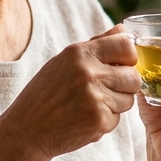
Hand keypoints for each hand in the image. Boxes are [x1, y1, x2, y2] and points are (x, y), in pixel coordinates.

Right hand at [5, 25, 140, 159]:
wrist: (27, 131)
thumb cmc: (45, 94)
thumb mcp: (64, 61)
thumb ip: (97, 44)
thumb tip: (124, 29)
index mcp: (79, 53)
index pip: (126, 46)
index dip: (129, 57)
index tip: (121, 66)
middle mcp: (89, 73)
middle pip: (133, 76)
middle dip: (125, 85)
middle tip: (104, 91)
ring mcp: (95, 98)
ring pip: (129, 100)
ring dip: (115, 105)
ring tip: (90, 105)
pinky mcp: (99, 121)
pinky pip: (118, 119)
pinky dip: (105, 121)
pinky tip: (84, 119)